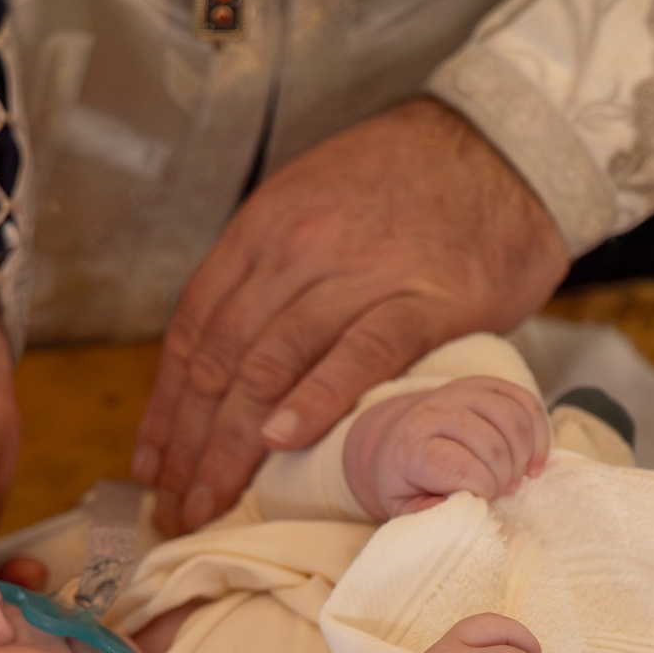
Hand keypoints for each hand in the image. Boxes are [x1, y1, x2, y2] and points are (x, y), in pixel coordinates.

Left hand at [134, 97, 568, 533]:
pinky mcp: (423, 300)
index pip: (193, 331)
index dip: (166, 406)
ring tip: (211, 500)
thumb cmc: (405, 185)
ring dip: (232, 444)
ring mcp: (358, 273)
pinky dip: (316, 399)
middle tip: (175, 506)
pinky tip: (282, 442)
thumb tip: (226, 358)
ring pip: (271, 366)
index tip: (152, 464)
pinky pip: (358, 354)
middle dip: (189, 443)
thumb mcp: (311, 203)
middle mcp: (295, 249)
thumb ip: (266, 272)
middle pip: (221, 360)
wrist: (501, 147)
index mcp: (261, 229)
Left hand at [343, 376, 550, 518]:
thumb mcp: (402, 503)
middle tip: (499, 491)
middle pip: (492, 445)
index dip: (482, 489)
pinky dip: (539, 433)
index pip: (461, 467)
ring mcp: (464, 391)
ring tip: (515, 476)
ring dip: (523, 456)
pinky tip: (532, 459)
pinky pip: (526, 403)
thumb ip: (425, 512)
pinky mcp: (487, 384)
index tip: (480, 499)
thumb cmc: (406, 476)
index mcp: (412, 443)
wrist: (401, 434)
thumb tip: (455, 510)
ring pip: (513, 420)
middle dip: (503, 477)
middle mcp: (437, 409)